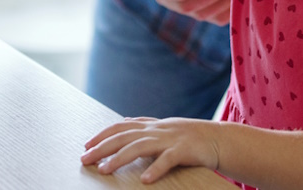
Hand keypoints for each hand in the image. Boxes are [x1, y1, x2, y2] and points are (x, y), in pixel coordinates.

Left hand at [81, 117, 220, 183]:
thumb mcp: (163, 128)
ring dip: (119, 158)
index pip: (120, 127)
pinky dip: (156, 169)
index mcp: (150, 126)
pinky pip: (167, 160)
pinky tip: (145, 180)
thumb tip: (124, 122)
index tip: (86, 145)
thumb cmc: (188, 137)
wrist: (218, 138)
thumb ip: (144, 126)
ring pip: (139, 147)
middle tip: (85, 159)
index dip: (102, 135)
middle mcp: (156, 130)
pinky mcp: (183, 151)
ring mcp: (169, 139)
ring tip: (104, 170)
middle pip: (123, 137)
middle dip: (102, 148)